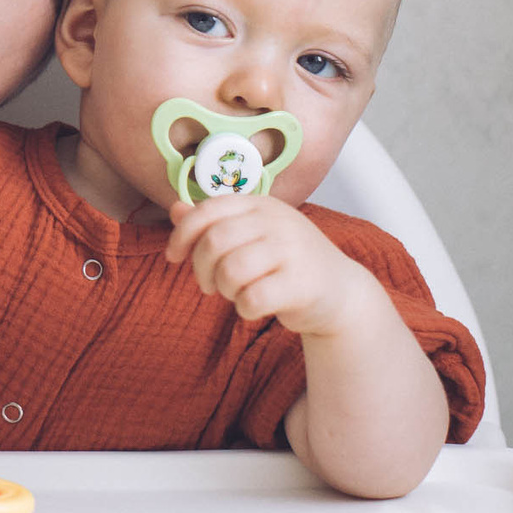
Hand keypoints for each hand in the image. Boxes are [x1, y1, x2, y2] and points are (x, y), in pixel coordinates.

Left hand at [163, 194, 376, 337]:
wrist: (340, 292)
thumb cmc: (286, 262)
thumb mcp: (251, 235)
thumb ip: (214, 222)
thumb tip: (175, 209)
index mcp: (261, 204)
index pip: (208, 211)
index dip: (182, 235)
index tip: (173, 256)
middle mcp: (278, 221)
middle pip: (214, 241)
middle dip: (201, 268)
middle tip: (209, 285)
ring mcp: (292, 251)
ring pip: (231, 271)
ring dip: (224, 289)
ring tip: (236, 293)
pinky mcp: (302, 284)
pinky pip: (253, 298)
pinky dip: (244, 308)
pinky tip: (254, 306)